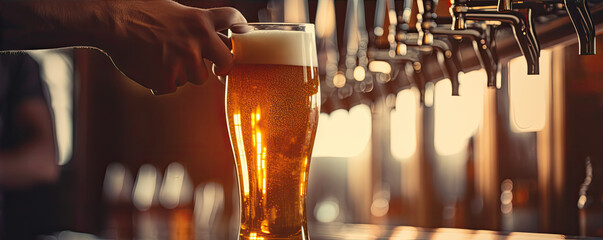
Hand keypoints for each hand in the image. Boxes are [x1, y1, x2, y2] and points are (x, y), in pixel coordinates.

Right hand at [98, 1, 245, 93]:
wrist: (112, 22)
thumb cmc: (139, 13)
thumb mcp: (175, 10)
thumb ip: (194, 25)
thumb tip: (210, 37)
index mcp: (200, 20)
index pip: (233, 19)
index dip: (242, 28)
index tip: (244, 33)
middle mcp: (197, 40)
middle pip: (228, 61)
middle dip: (223, 67)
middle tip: (216, 69)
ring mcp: (184, 60)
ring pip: (198, 78)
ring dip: (184, 73)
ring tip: (161, 58)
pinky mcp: (167, 77)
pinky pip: (172, 87)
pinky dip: (161, 82)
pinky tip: (148, 67)